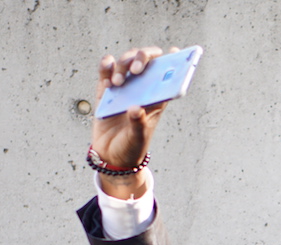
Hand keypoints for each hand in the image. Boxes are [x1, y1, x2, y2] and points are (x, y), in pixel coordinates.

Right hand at [90, 46, 175, 197]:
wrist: (111, 156)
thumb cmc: (131, 147)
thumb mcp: (138, 138)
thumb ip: (138, 123)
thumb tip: (135, 108)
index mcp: (156, 99)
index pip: (167, 75)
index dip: (173, 61)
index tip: (175, 51)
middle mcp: (141, 89)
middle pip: (145, 62)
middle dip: (142, 58)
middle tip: (136, 70)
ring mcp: (123, 88)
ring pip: (126, 62)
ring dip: (122, 65)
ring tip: (117, 83)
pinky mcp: (105, 91)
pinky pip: (106, 71)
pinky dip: (106, 67)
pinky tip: (107, 72)